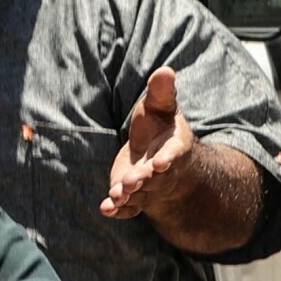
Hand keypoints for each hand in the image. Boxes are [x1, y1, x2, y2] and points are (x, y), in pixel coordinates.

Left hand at [102, 67, 194, 220]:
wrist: (159, 157)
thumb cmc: (160, 128)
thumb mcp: (161, 107)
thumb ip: (162, 93)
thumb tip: (165, 70)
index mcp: (174, 148)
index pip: (174, 154)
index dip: (168, 159)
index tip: (161, 162)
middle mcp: (163, 172)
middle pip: (155, 179)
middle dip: (143, 180)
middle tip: (131, 182)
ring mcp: (148, 187)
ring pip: (140, 195)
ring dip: (128, 196)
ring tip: (116, 196)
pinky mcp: (133, 197)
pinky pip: (128, 208)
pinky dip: (118, 210)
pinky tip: (106, 209)